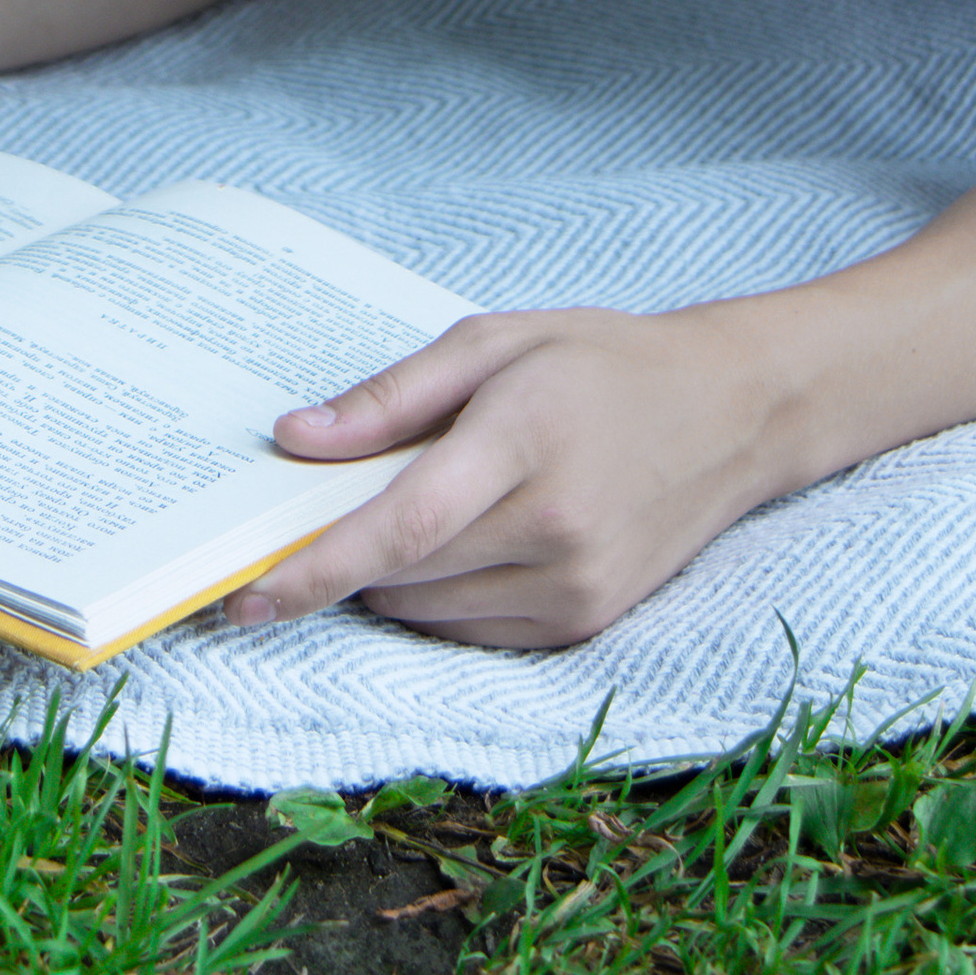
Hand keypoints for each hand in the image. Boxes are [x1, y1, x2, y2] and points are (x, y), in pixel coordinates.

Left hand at [241, 303, 784, 649]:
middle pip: (404, 575)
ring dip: (393, 578)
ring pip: (430, 612)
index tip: (245, 597)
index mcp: (525, 442)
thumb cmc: (601, 364)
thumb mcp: (493, 343)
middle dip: (344, 557)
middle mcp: (554, 529)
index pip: (402, 527)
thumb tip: (294, 440)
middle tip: (333, 507)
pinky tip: (465, 543)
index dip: (315, 569)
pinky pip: (472, 630)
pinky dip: (440, 598)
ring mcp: (575, 586)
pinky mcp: (584, 621)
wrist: (730, 412)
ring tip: (430, 507)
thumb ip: (389, 398)